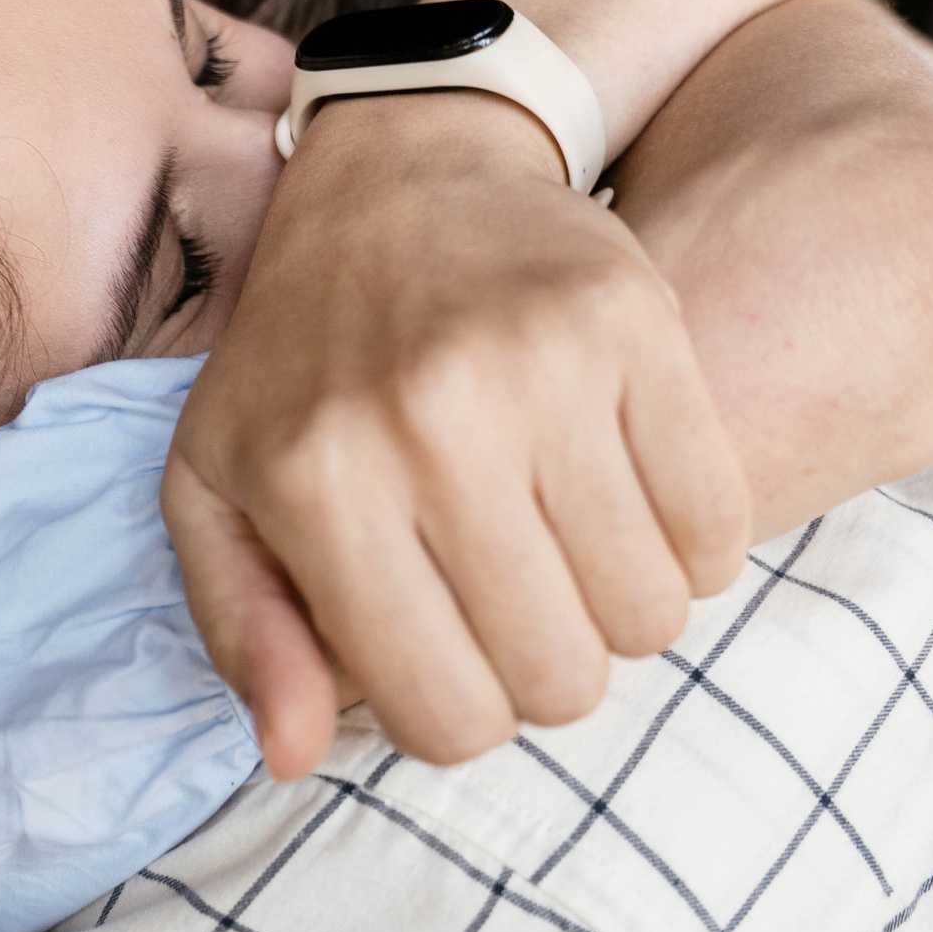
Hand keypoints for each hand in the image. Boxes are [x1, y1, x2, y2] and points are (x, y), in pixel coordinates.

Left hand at [166, 90, 748, 776]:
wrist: (398, 174)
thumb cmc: (299, 359)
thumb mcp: (216, 489)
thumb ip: (244, 633)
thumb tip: (291, 757)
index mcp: (316, 481)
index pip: (446, 717)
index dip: (463, 717)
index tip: (452, 660)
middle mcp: (428, 424)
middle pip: (561, 680)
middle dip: (548, 672)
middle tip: (518, 604)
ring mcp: (540, 369)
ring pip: (651, 614)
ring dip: (622, 611)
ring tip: (570, 552)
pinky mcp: (636, 323)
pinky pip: (716, 523)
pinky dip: (690, 547)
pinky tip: (630, 503)